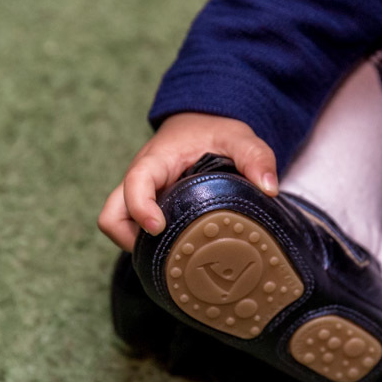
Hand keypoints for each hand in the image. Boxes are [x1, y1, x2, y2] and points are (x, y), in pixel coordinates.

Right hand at [98, 112, 277, 251]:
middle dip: (132, 238)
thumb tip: (269, 188)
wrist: (199, 124)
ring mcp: (140, 197)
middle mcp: (140, 180)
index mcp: (157, 160)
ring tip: (175, 258)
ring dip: (139, 246)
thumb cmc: (215, 131)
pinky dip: (148, 246)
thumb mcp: (240, 137)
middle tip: (169, 252)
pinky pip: (133, 232)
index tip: (159, 227)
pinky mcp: (147, 209)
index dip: (140, 208)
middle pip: (113, 215)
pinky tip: (179, 255)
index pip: (135, 183)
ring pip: (118, 226)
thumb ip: (256, 157)